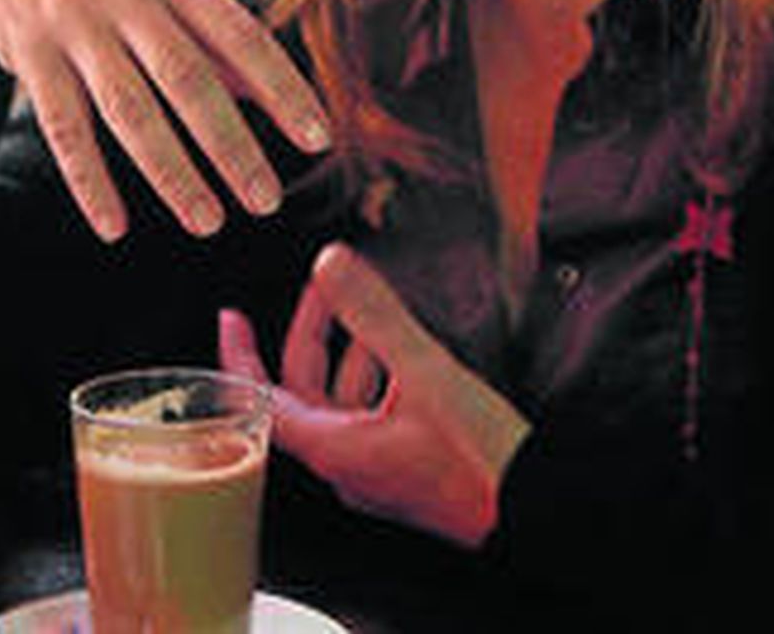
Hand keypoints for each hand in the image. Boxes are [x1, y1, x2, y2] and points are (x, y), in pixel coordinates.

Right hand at [0, 0, 330, 240]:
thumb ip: (206, 33)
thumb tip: (262, 94)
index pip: (240, 34)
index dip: (282, 88)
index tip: (318, 138)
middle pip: (188, 80)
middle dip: (231, 146)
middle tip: (264, 201)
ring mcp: (74, 25)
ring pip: (129, 111)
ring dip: (171, 173)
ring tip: (207, 222)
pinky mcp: (28, 53)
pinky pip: (63, 127)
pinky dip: (89, 181)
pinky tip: (113, 226)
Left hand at [219, 243, 529, 547]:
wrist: (541, 511)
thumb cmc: (483, 463)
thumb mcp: (425, 374)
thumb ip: (375, 314)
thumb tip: (329, 263)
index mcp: (336, 449)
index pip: (264, 400)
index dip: (243, 356)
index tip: (232, 319)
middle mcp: (350, 463)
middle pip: (309, 389)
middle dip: (317, 330)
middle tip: (329, 285)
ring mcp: (380, 467)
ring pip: (347, 398)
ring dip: (357, 348)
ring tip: (374, 307)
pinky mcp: (410, 465)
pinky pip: (378, 412)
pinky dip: (384, 373)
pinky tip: (407, 348)